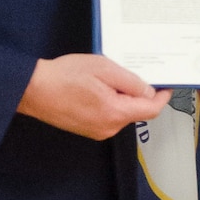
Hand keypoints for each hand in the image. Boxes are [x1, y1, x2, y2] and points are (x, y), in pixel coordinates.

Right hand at [19, 55, 169, 138]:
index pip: (151, 110)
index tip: (166, 86)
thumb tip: (148, 92)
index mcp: (115, 113)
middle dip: (137, 93)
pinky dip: (108, 103)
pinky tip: (93, 89)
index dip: (162, 97)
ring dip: (120, 97)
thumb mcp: (104, 69)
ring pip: (121, 113)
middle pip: (136, 111)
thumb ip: (131, 82)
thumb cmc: (63, 77)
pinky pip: (108, 116)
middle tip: (125, 72)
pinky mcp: (88, 129)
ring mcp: (97, 131)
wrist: (33, 90)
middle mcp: (109, 128)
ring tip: (102, 79)